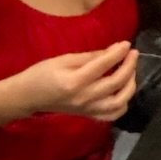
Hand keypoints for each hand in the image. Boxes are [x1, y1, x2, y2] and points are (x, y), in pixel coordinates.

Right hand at [18, 43, 137, 121]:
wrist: (27, 97)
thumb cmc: (42, 74)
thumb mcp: (63, 59)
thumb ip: (90, 56)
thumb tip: (115, 50)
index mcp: (74, 81)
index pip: (103, 65)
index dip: (118, 52)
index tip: (126, 43)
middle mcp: (84, 98)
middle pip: (115, 83)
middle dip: (129, 66)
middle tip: (133, 53)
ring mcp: (87, 109)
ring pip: (119, 102)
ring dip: (130, 85)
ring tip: (131, 71)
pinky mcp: (88, 116)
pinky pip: (112, 115)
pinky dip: (123, 103)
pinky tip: (123, 90)